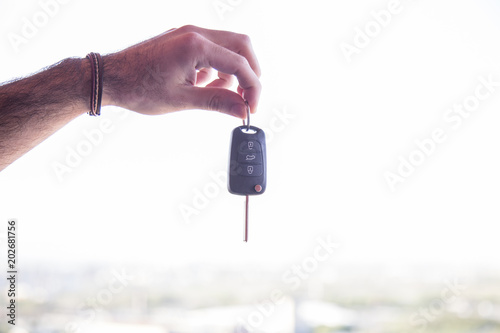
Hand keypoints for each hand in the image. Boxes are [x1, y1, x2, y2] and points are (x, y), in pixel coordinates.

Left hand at [102, 25, 261, 118]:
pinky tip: (206, 84)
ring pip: (229, 45)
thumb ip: (217, 102)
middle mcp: (195, 33)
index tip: (251, 108)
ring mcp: (189, 33)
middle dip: (250, 73)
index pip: (240, 63)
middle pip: (242, 45)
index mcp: (195, 45)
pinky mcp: (184, 39)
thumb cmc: (138, 87)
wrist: (110, 78)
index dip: (252, 88)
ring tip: (222, 94)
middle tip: (246, 98)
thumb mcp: (182, 100)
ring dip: (234, 70)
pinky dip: (218, 67)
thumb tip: (242, 109)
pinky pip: (213, 49)